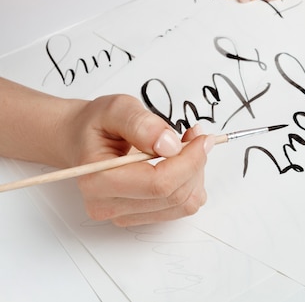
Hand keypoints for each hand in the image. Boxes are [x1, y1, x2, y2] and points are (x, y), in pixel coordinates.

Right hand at [66, 95, 211, 226]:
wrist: (82, 140)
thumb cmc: (97, 125)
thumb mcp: (116, 108)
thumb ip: (141, 123)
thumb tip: (169, 145)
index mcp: (98, 180)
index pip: (158, 184)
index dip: (190, 161)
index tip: (203, 139)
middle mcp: (108, 205)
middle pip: (174, 196)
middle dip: (195, 164)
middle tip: (196, 137)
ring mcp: (124, 215)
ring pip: (183, 204)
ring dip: (195, 174)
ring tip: (187, 146)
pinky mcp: (139, 216)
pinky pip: (180, 207)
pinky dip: (190, 183)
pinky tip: (182, 162)